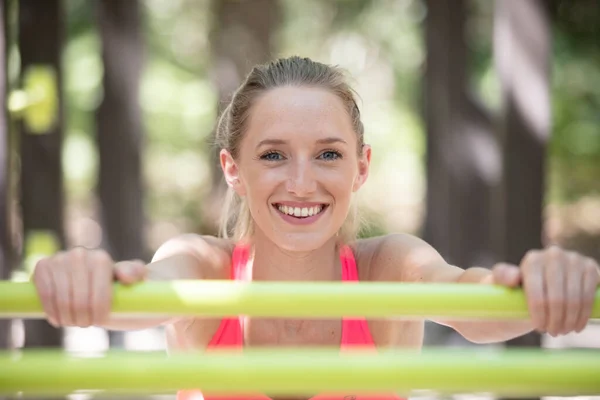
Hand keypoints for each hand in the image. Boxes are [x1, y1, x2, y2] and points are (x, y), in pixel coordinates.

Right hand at [32, 247, 146, 327]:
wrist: (94, 279)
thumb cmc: (117, 283)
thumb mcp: (133, 279)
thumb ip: (136, 273)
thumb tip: (126, 277)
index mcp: (101, 259)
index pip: (99, 296)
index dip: (99, 314)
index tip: (100, 320)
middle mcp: (80, 254)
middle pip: (79, 300)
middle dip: (83, 318)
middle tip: (86, 324)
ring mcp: (60, 259)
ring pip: (61, 299)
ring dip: (67, 318)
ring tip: (74, 323)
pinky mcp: (43, 266)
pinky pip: (44, 295)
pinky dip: (51, 311)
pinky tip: (58, 319)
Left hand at [491, 246, 598, 335]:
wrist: (539, 283)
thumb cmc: (516, 287)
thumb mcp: (501, 283)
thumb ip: (501, 277)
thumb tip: (514, 278)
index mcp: (532, 260)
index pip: (537, 295)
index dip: (539, 316)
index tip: (539, 328)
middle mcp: (554, 255)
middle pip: (557, 299)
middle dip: (555, 321)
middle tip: (553, 332)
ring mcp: (574, 260)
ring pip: (575, 299)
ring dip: (570, 321)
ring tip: (563, 331)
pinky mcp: (590, 267)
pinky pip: (590, 296)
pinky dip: (583, 315)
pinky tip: (576, 326)